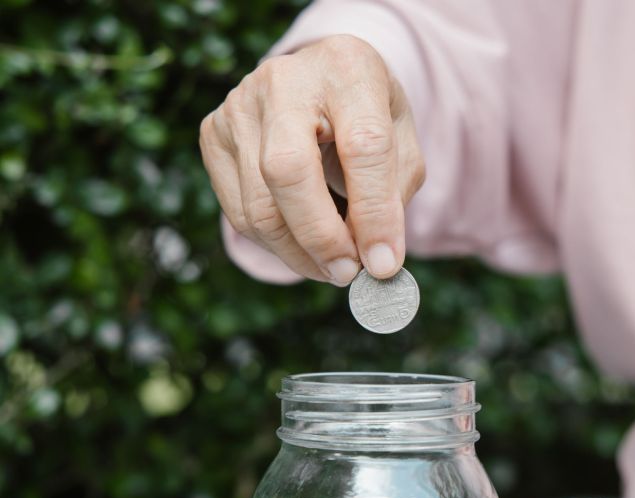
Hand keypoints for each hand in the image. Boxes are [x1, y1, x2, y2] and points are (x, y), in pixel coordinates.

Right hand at [199, 35, 424, 285]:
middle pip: (288, 170)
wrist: (322, 80)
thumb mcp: (401, 143)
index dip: (374, 213)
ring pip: (259, 205)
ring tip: (333, 266)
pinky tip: (304, 248)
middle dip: (321, 238)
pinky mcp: (213, 134)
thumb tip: (374, 261)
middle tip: (348, 274)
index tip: (384, 264)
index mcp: (348, 68)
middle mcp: (284, 80)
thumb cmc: (368, 116)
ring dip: (299, 253)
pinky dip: (275, 245)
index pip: (363, 145)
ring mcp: (239, 105)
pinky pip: (239, 212)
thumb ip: (392, 196)